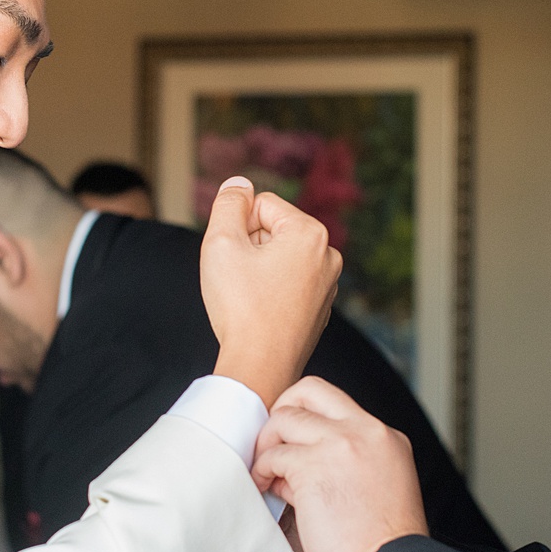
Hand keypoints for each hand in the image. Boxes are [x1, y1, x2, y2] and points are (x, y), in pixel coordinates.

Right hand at [201, 176, 341, 407]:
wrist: (260, 367)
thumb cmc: (240, 306)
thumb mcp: (221, 242)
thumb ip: (228, 203)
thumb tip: (239, 184)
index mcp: (311, 233)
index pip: (261, 204)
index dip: (236, 226)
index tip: (232, 257)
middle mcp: (329, 255)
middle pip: (273, 230)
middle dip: (249, 246)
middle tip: (237, 279)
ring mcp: (328, 285)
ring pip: (280, 259)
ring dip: (258, 269)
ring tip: (248, 297)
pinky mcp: (320, 309)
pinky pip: (288, 285)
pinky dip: (270, 292)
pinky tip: (259, 313)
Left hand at [252, 377, 427, 551]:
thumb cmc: (381, 544)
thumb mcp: (382, 485)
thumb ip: (351, 462)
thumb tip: (303, 456)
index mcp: (385, 437)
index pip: (335, 401)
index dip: (306, 414)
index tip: (294, 438)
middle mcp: (365, 432)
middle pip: (308, 390)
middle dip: (281, 412)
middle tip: (273, 443)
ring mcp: (340, 445)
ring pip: (284, 419)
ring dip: (268, 446)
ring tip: (268, 474)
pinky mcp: (313, 468)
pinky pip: (274, 456)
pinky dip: (263, 472)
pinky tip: (267, 490)